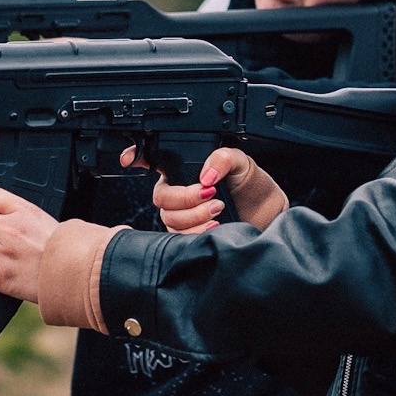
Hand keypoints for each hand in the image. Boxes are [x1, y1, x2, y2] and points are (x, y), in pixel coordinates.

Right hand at [120, 145, 288, 230]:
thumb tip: (205, 175)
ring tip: (217, 210)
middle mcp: (179, 192)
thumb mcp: (240, 162)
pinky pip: (179, 238)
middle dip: (183, 198)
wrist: (267, 214)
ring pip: (169, 219)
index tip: (128, 159)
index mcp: (185, 169)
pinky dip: (195, 232)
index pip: (152, 160)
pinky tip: (213, 227)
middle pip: (160, 197)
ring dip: (192, 216)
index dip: (135, 158)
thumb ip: (222, 159)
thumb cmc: (252, 186)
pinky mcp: (191, 235)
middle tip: (210, 195)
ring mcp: (183, 215)